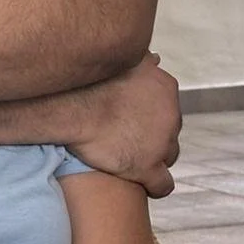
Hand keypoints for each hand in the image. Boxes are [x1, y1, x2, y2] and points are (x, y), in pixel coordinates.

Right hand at [69, 53, 180, 197]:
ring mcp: (162, 143)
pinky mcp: (148, 167)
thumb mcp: (124, 60)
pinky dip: (154, 186)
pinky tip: (142, 185)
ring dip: (154, 159)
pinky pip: (162, 185)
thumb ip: (143, 61)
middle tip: (129, 139)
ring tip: (132, 161)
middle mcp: (171, 114)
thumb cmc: (90, 79)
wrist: (72, 105)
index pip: (168, 107)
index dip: (152, 116)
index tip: (134, 120)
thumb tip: (155, 58)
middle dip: (154, 137)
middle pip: (170, 132)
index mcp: (166, 87)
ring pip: (169, 156)